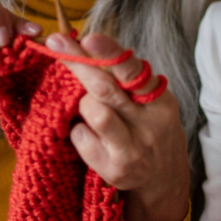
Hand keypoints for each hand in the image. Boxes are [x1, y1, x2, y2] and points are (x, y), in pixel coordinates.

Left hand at [46, 32, 189, 220]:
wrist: (163, 181)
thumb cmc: (149, 129)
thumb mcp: (149, 102)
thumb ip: (125, 78)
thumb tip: (84, 43)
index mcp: (159, 99)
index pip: (133, 70)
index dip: (110, 53)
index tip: (88, 38)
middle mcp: (150, 123)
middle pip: (106, 88)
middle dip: (78, 63)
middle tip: (56, 43)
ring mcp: (132, 148)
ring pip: (94, 112)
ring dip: (82, 103)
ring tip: (87, 106)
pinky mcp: (114, 169)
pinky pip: (82, 138)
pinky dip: (78, 130)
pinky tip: (88, 133)